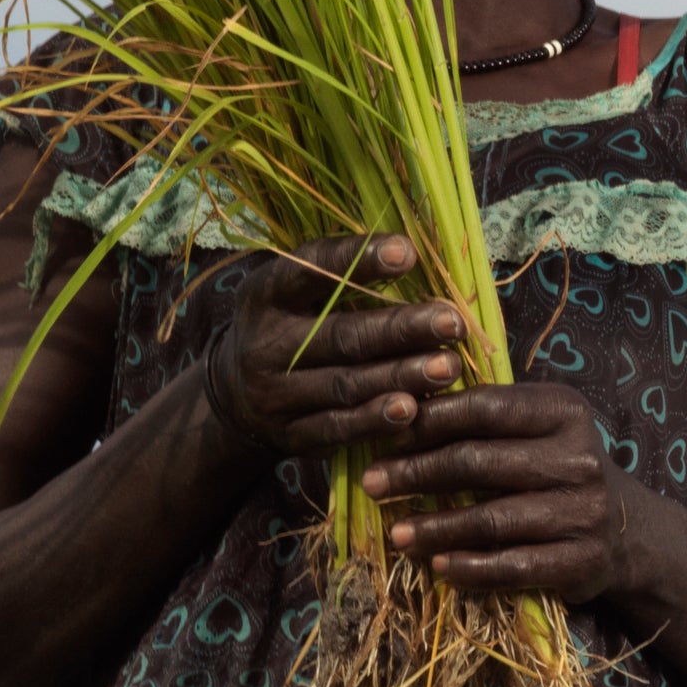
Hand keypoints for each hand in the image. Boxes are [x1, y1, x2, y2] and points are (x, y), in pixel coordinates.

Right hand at [198, 239, 466, 473]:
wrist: (234, 394)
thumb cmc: (291, 326)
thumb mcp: (296, 293)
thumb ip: (342, 276)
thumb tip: (415, 252)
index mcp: (266, 294)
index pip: (310, 270)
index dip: (358, 260)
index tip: (407, 253)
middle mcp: (265, 343)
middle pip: (340, 336)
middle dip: (401, 329)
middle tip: (452, 323)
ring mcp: (274, 393)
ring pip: (345, 385)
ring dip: (400, 376)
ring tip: (449, 367)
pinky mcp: (290, 434)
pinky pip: (337, 428)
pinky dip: (375, 421)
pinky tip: (412, 410)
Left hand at [370, 371, 647, 604]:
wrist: (628, 531)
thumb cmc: (560, 471)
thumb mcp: (538, 429)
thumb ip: (487, 418)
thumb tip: (400, 414)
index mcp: (564, 412)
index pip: (485, 408)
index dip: (429, 421)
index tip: (386, 434)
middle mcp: (579, 458)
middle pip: (480, 462)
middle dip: (416, 474)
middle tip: (373, 483)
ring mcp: (584, 512)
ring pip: (492, 519)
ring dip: (435, 528)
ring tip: (396, 533)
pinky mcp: (582, 561)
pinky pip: (514, 566)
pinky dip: (471, 568)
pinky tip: (439, 566)